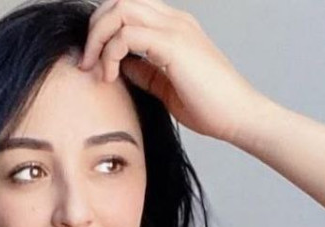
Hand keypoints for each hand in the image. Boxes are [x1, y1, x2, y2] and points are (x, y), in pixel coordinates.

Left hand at [78, 0, 266, 143]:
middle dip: (95, 29)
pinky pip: (127, 34)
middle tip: (87, 62)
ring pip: (120, 9)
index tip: (93, 62)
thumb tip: (118, 65)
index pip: (128, 8)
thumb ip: (143, 71)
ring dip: (98, 38)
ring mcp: (175, 28)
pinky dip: (110, 53)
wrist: (237, 116)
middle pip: (119, 0)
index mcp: (173, 27)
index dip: (104, 30)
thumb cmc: (208, 106)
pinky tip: (110, 76)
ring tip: (94, 68)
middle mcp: (173, 20)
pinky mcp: (173, 44)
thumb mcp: (165, 86)